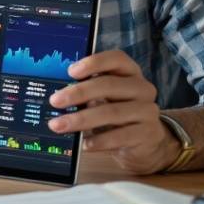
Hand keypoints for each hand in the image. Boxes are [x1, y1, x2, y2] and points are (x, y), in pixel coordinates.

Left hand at [46, 50, 180, 174]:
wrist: (145, 140)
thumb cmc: (117, 111)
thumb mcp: (105, 96)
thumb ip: (88, 89)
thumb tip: (57, 92)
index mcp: (130, 72)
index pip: (117, 59)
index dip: (94, 62)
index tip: (70, 71)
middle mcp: (142, 88)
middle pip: (109, 85)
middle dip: (78, 93)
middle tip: (55, 101)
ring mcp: (148, 111)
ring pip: (112, 112)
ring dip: (82, 119)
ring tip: (59, 126)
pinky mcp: (148, 133)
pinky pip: (121, 136)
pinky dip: (100, 140)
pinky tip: (84, 144)